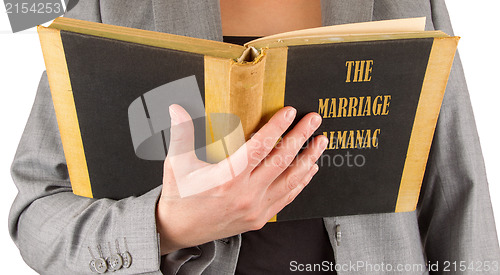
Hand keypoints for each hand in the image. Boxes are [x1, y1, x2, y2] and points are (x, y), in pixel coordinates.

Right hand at [156, 104, 327, 254]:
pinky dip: (301, 182)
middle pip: (280, 160)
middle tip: (314, 119)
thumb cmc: (179, 196)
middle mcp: (245, 194)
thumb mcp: (176, 163)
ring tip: (321, 142)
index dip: (276, 127)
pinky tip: (310, 169)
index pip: (258, 147)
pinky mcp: (259, 218)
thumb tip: (176, 107)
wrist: (179, 231)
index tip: (290, 112)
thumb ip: (181, 133)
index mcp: (226, 178)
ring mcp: (255, 208)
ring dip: (308, 159)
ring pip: (290, 180)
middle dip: (301, 137)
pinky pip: (287, 198)